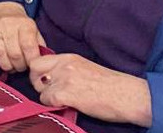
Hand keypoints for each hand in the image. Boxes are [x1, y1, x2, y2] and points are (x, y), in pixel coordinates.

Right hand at [0, 2, 45, 71]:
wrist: (4, 10)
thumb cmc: (22, 27)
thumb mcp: (35, 32)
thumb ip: (39, 47)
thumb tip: (40, 63)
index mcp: (25, 24)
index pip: (28, 46)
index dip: (30, 60)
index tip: (31, 66)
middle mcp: (8, 24)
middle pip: (13, 52)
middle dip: (18, 66)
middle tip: (19, 67)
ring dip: (5, 65)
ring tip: (9, 67)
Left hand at [28, 53, 151, 125]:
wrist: (128, 95)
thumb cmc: (111, 86)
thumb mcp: (85, 68)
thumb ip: (67, 69)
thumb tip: (52, 77)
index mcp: (68, 58)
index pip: (38, 59)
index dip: (38, 72)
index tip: (45, 81)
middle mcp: (64, 65)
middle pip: (33, 70)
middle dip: (37, 82)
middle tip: (49, 92)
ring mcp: (64, 79)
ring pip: (40, 88)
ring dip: (47, 97)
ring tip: (63, 100)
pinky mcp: (67, 94)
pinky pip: (47, 100)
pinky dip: (53, 105)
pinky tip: (66, 105)